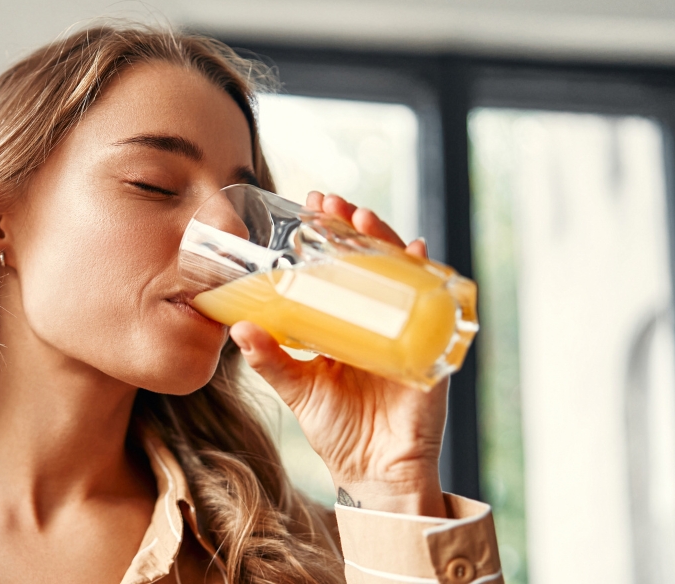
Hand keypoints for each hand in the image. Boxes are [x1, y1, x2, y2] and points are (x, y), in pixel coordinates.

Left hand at [229, 192, 448, 516]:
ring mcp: (406, 328)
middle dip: (353, 227)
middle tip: (331, 203)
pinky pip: (434, 304)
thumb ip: (271, 359)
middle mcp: (378, 318)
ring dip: (385, 241)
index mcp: (346, 322)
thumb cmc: (339, 429)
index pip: (338, 266)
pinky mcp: (430, 347)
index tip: (310, 205)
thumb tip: (240, 328)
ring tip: (363, 219)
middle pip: (370, 260)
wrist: (375, 472)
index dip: (328, 235)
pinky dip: (426, 277)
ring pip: (400, 272)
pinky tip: (416, 253)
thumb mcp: (299, 388)